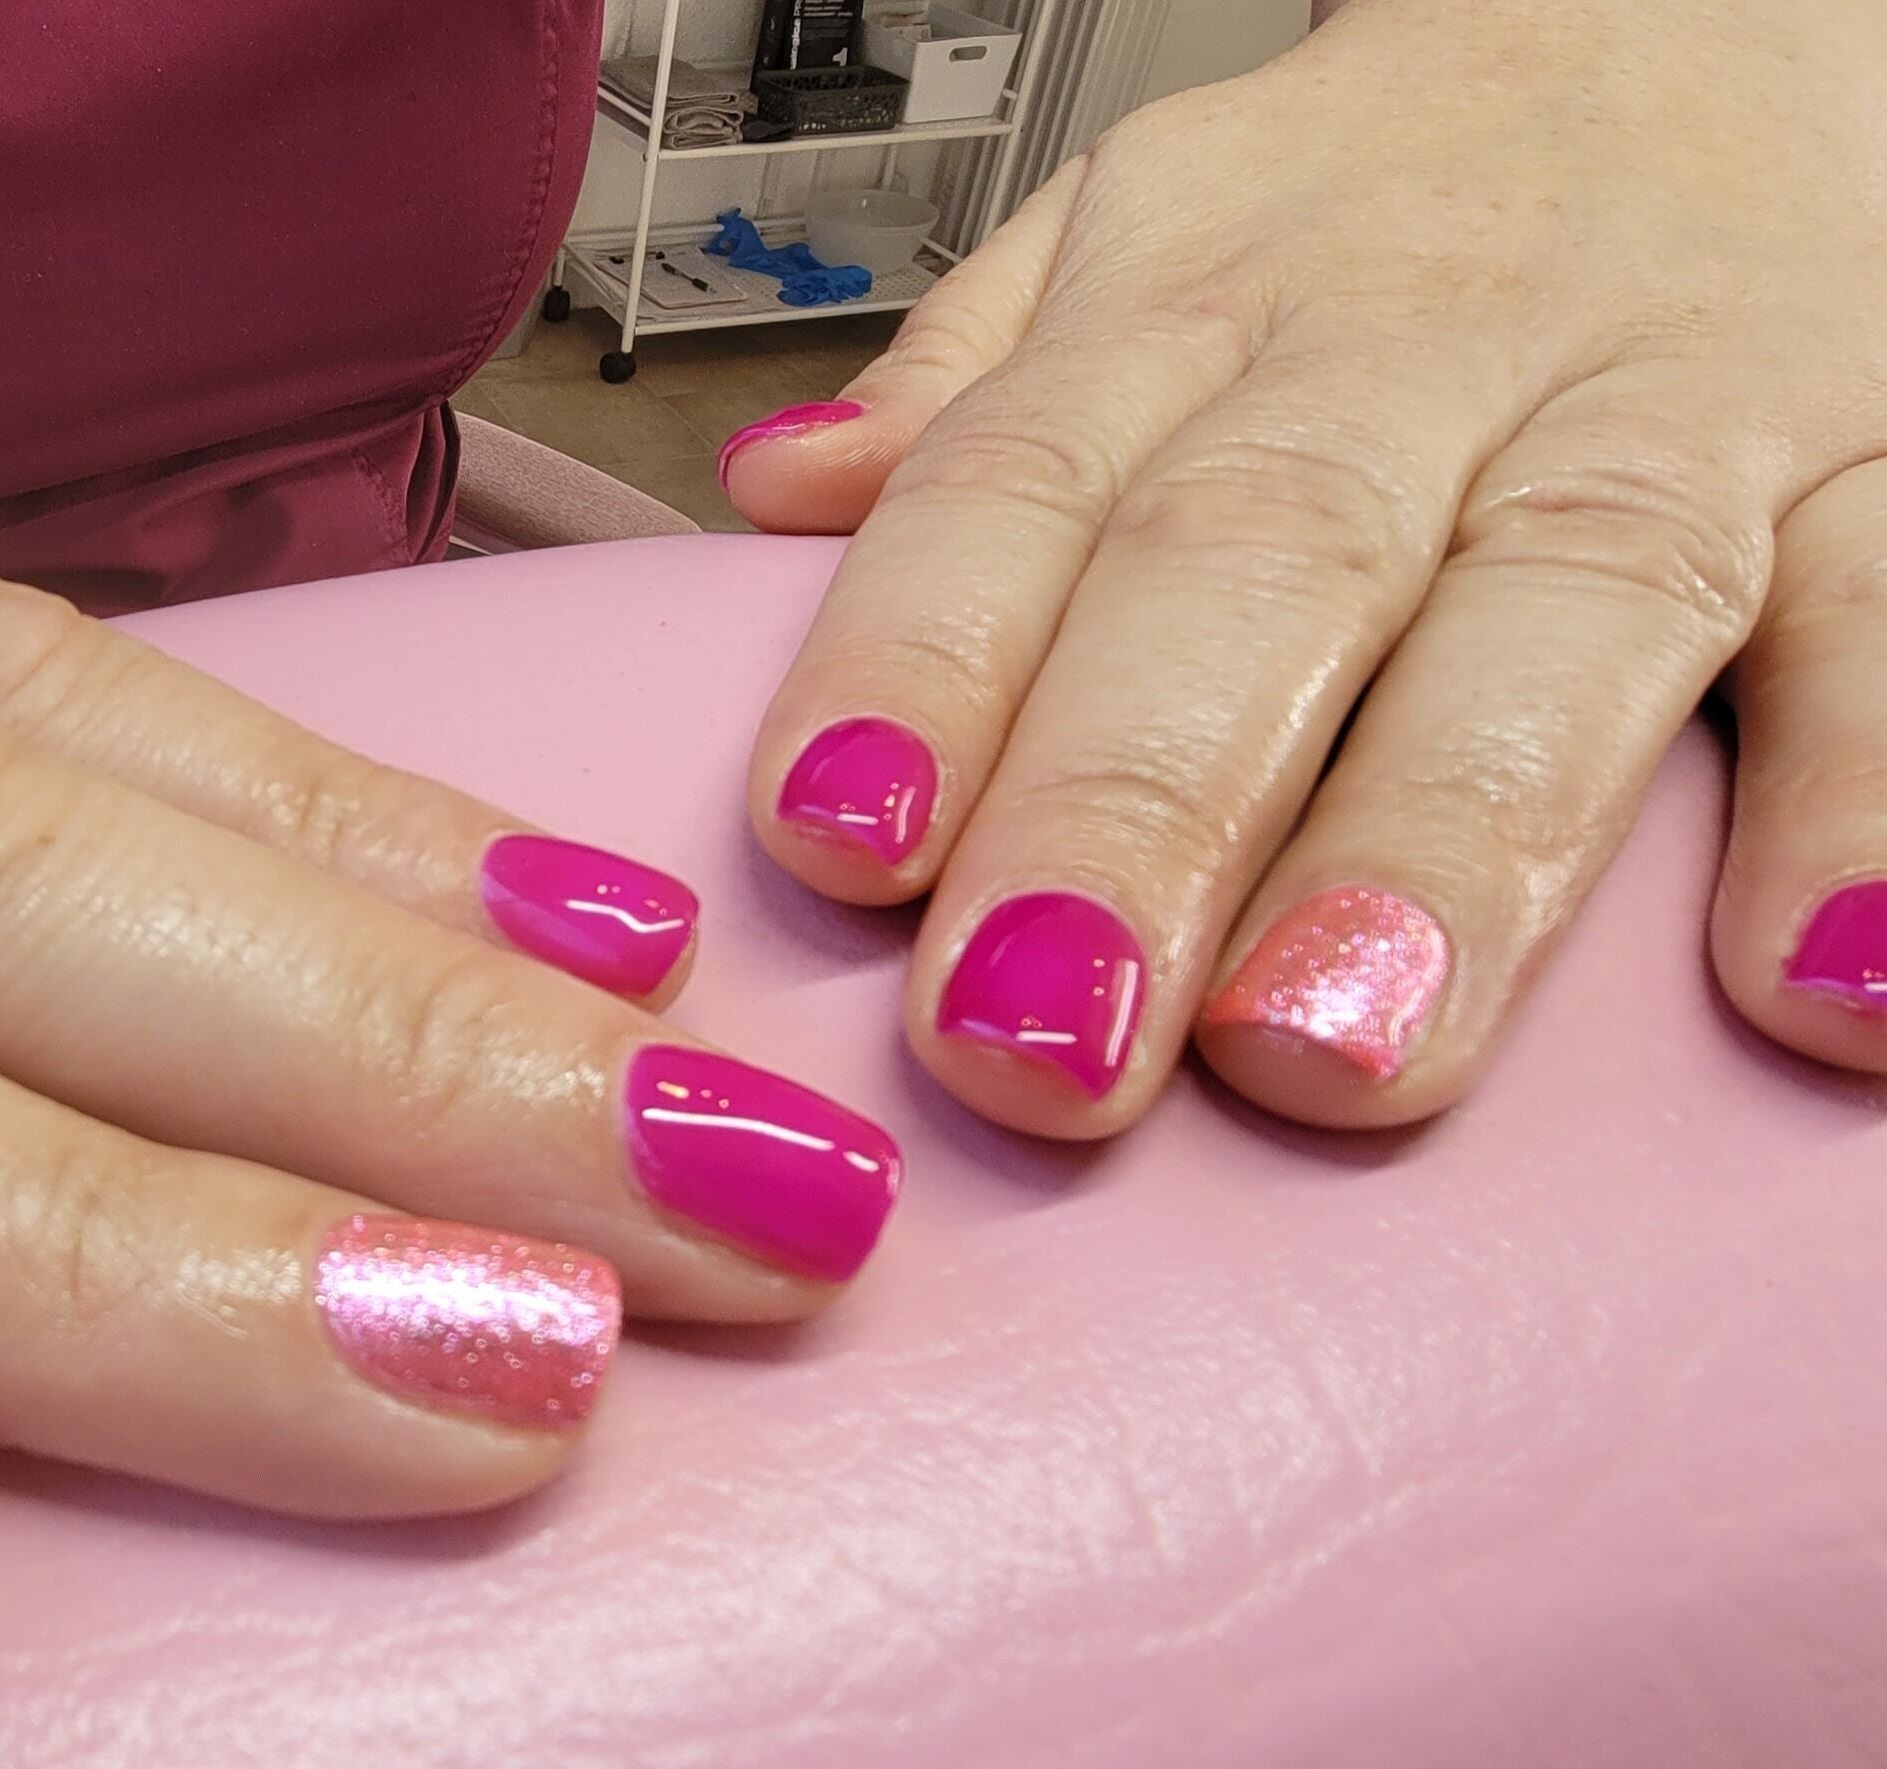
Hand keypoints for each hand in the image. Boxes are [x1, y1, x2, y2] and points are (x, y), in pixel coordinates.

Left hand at [720, 0, 1886, 1134]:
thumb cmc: (1390, 193)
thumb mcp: (1144, 230)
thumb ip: (979, 381)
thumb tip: (773, 498)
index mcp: (1195, 305)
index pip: (1026, 479)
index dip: (921, 657)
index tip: (833, 842)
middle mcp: (1417, 350)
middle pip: (1264, 566)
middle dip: (1141, 804)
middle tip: (1043, 1037)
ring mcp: (1672, 404)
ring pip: (1569, 606)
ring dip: (1443, 842)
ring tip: (1335, 1055)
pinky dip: (1874, 805)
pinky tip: (1821, 993)